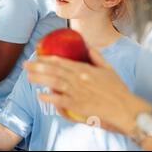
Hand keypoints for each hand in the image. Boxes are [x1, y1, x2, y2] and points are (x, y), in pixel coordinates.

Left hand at [24, 47, 149, 133]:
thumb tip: (85, 43)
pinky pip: (59, 101)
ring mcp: (76, 92)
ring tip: (28, 76)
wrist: (125, 108)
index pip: (60, 61)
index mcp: (84, 69)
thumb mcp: (107, 67)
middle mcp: (78, 79)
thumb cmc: (117, 88)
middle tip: (26, 64)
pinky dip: (48, 97)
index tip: (37, 56)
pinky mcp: (77, 105)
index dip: (46, 58)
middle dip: (37, 66)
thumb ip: (95, 54)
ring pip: (52, 83)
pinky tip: (40, 94)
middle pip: (52, 71)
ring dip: (38, 79)